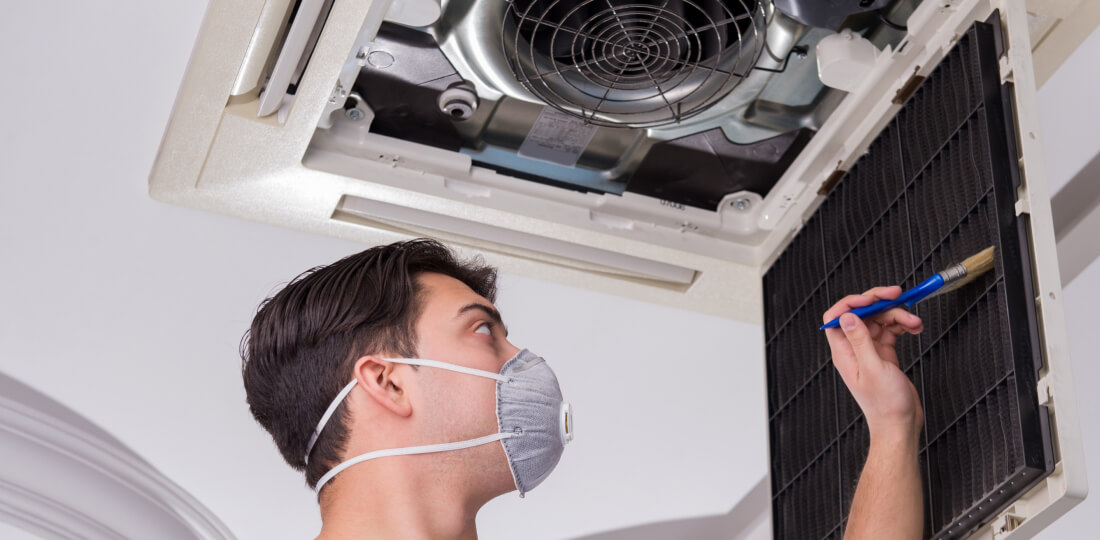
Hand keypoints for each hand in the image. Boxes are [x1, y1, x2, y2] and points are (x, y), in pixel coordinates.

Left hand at [823, 286, 923, 442]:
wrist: (900, 424)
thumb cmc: (885, 405)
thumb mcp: (873, 369)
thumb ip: (860, 341)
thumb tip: (847, 316)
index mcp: (844, 352)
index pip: (837, 317)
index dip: (851, 302)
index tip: (871, 298)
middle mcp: (854, 348)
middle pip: (861, 314)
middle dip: (880, 302)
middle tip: (898, 295)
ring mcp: (869, 350)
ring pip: (880, 320)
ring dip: (898, 315)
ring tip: (915, 321)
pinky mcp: (884, 353)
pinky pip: (891, 330)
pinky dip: (903, 325)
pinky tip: (915, 327)